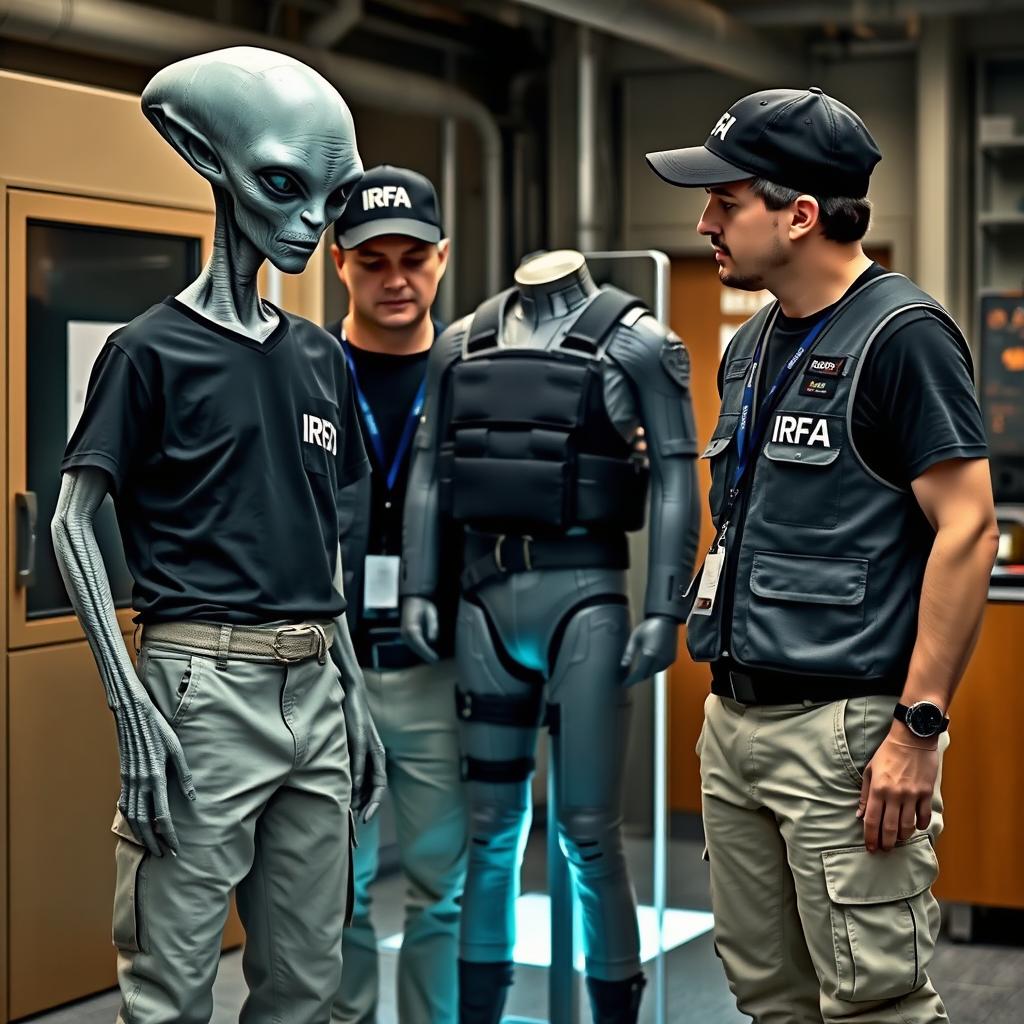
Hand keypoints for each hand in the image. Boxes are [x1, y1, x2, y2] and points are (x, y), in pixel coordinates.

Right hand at [114, 676, 195, 857]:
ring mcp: (129, 782)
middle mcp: (140, 783)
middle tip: (165, 855)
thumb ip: (183, 775)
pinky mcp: (123, 778)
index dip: (169, 835)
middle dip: (154, 842)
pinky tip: (138, 826)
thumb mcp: (176, 749)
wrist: (131, 714)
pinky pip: (126, 805)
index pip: (162, 816)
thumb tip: (191, 798)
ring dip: (141, 835)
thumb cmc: (158, 728)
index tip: (176, 848)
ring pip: (132, 817)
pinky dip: (131, 820)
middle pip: (144, 823)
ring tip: (152, 847)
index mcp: (156, 777)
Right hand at [341, 665, 386, 823]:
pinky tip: (353, 785)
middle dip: (372, 805)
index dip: (374, 804)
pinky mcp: (361, 736)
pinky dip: (358, 773)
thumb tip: (347, 789)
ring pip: (373, 775)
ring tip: (355, 809)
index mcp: (375, 757)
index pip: (379, 786)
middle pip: (380, 785)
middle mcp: (377, 753)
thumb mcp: (350, 748)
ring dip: (365, 794)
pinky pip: (361, 758)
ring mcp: (370, 744)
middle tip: (362, 821)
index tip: (364, 820)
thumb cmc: (349, 722)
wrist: (351, 695)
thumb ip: (351, 766)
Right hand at [401, 596, 439, 663]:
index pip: (420, 645)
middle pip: (416, 649)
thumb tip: (432, 640)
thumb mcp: (431, 613)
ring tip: (432, 659)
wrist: (413, 599)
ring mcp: (404, 634)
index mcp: (411, 628)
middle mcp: (405, 633)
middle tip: (435, 662)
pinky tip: (426, 652)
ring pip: (413, 648)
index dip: (428, 653)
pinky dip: (419, 649)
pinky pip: (413, 644)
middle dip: (425, 656)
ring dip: (422, 653)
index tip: (435, 659)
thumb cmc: (423, 605)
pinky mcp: (405, 634)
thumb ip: (432, 627)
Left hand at [620, 615, 678, 686]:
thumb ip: (629, 653)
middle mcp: (660, 659)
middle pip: (647, 675)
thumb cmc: (649, 627)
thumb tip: (623, 665)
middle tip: (628, 679)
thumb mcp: (635, 638)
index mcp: (650, 654)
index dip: (631, 680)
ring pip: (654, 673)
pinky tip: (648, 666)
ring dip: (646, 673)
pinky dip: (654, 669)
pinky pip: (661, 668)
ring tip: (636, 673)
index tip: (625, 684)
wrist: (666, 620)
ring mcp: (667, 660)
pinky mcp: (672, 658)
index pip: (639, 673)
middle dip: (638, 678)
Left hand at [857, 726, 938, 851]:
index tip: (871, 848)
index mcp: (878, 789)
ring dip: (902, 837)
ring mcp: (912, 795)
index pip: (872, 820)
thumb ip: (865, 794)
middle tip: (885, 849)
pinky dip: (920, 826)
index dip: (870, 837)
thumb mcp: (870, 770)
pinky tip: (915, 827)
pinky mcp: (926, 793)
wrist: (911, 739)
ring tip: (898, 840)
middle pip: (889, 827)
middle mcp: (894, 794)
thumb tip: (860, 815)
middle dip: (886, 842)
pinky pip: (924, 817)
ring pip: (907, 826)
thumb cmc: (887, 753)